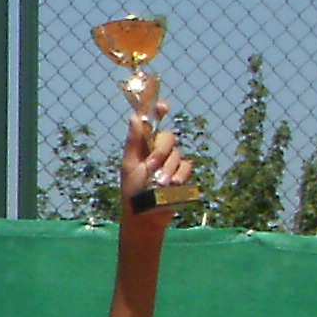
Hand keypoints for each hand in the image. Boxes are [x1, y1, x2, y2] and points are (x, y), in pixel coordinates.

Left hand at [120, 71, 193, 214]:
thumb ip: (133, 142)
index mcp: (142, 146)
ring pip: (177, 153)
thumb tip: (134, 117)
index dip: (155, 105)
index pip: (150, 120)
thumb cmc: (133, 192)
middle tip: (151, 167)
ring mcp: (171, 162)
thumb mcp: (130, 165)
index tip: (161, 99)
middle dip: (160, 152)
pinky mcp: (182, 173)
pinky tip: (173, 185)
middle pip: (168, 137)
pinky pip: (187, 165)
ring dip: (168, 169)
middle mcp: (157, 150)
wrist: (146, 216)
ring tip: (160, 184)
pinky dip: (180, 175)